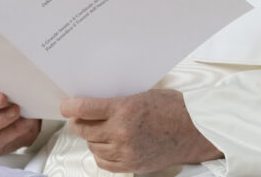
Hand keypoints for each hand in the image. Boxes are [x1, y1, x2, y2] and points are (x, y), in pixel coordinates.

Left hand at [62, 89, 220, 172]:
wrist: (194, 130)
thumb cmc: (172, 109)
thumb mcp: (141, 96)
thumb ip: (116, 103)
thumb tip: (94, 105)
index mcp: (124, 109)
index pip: (84, 109)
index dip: (70, 107)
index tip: (66, 106)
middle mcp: (122, 132)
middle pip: (84, 130)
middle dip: (78, 123)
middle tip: (78, 118)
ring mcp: (126, 151)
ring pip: (92, 146)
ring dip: (91, 138)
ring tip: (98, 130)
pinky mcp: (131, 165)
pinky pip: (104, 162)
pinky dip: (101, 153)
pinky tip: (106, 145)